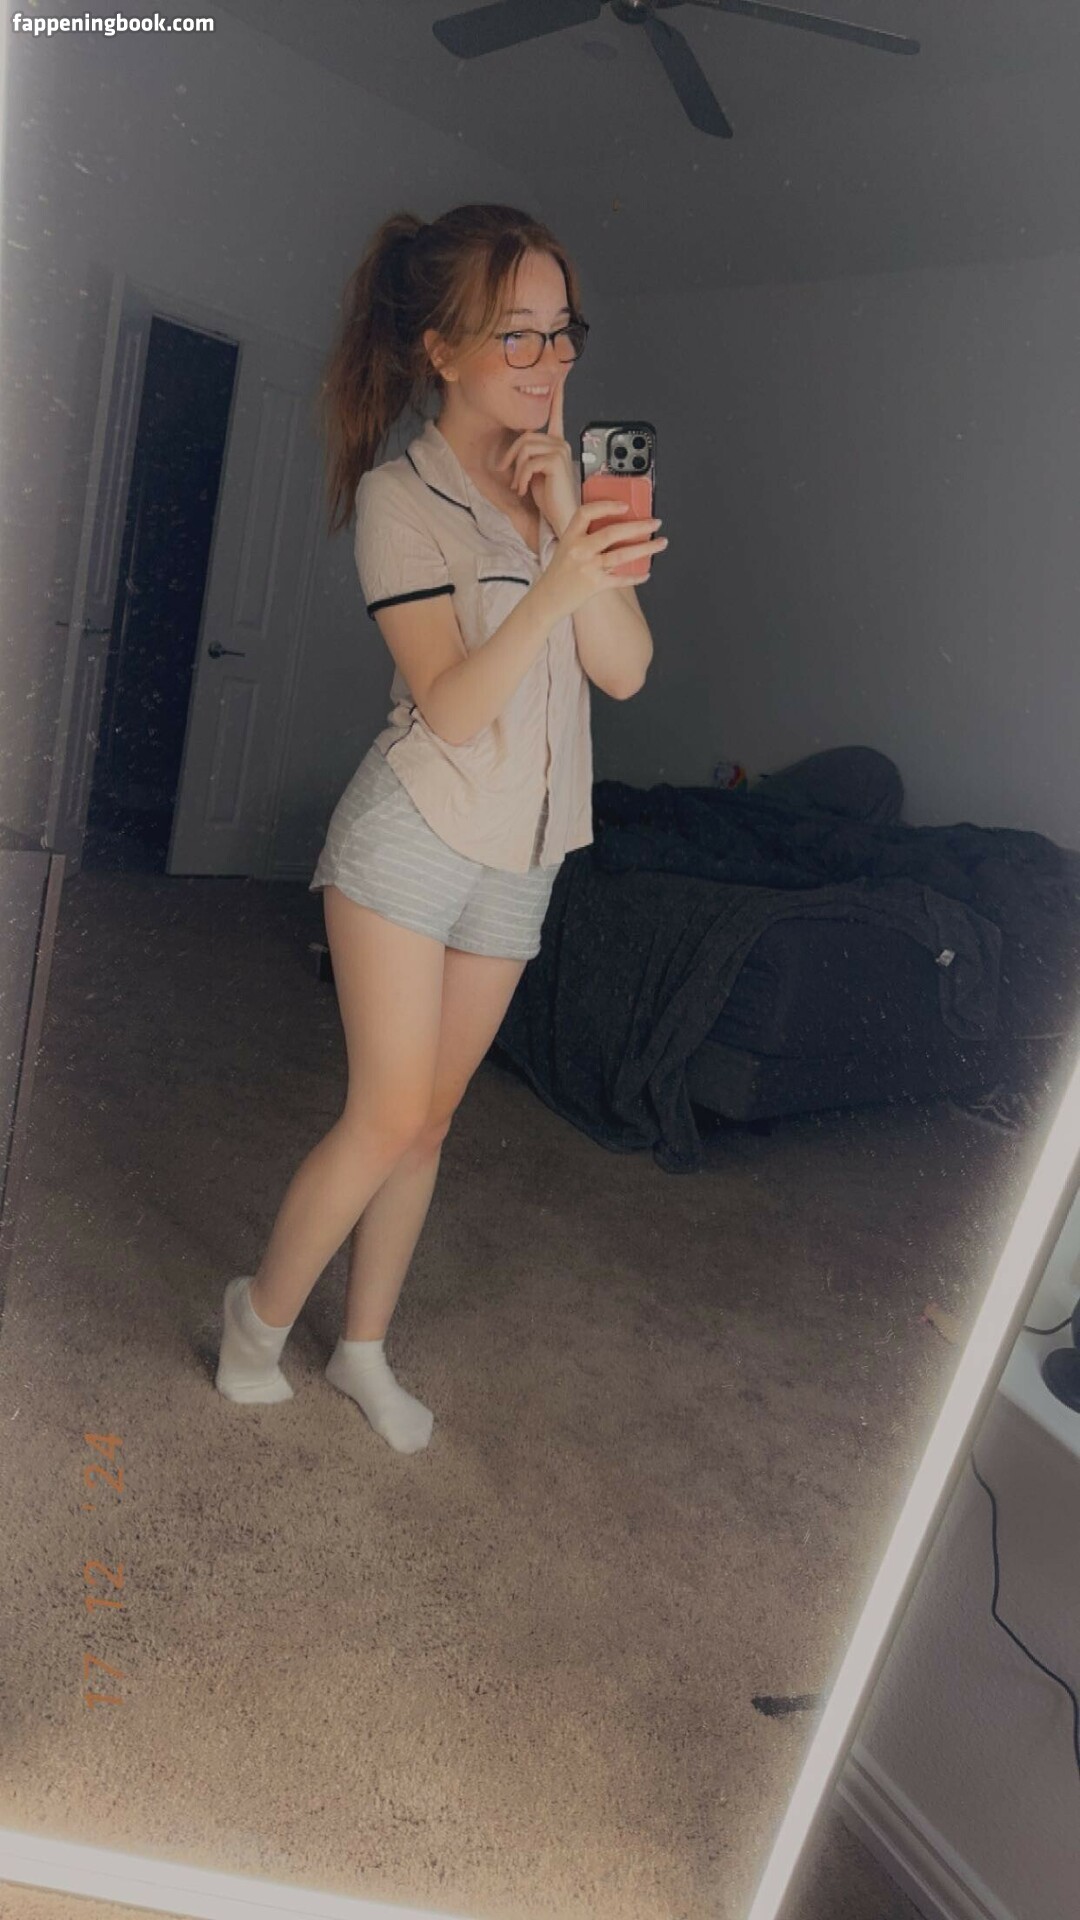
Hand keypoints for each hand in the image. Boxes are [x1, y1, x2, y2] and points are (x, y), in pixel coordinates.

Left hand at [496, 372, 579, 535]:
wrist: (563, 519)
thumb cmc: (550, 500)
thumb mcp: (534, 473)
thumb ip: (529, 456)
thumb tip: (517, 448)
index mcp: (558, 444)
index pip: (556, 414)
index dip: (557, 396)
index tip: (559, 378)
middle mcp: (561, 443)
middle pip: (525, 436)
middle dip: (511, 456)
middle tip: (507, 474)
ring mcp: (561, 450)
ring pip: (525, 447)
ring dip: (516, 470)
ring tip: (518, 486)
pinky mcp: (556, 460)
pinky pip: (528, 461)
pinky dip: (520, 477)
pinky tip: (523, 489)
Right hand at [535, 497, 668, 623]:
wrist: (547, 599)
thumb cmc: (558, 574)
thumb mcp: (565, 548)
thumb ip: (585, 537)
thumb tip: (617, 528)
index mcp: (570, 537)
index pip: (587, 513)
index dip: (607, 506)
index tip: (625, 505)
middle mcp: (579, 550)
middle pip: (612, 532)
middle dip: (638, 526)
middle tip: (655, 522)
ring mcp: (587, 568)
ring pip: (622, 555)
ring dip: (645, 548)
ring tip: (661, 543)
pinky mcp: (594, 585)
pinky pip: (620, 579)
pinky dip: (636, 576)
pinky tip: (646, 573)